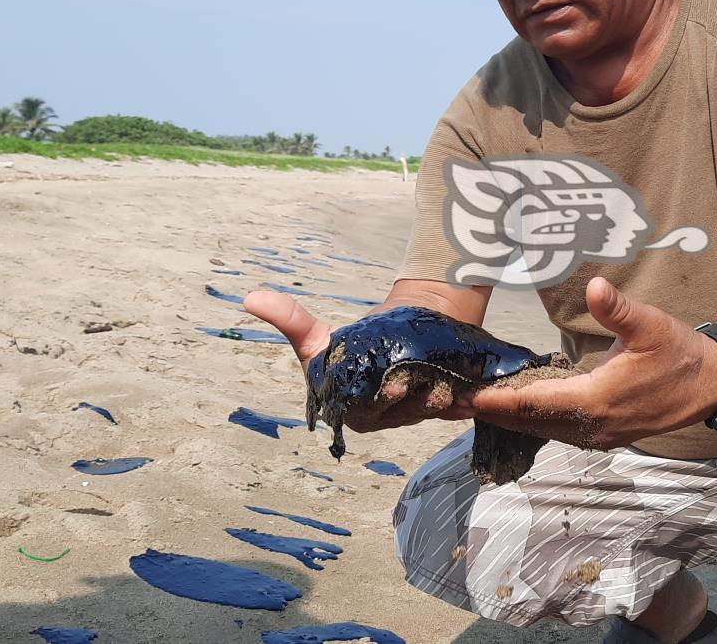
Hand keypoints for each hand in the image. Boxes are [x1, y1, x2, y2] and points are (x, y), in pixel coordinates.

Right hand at [243, 291, 472, 432]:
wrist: (394, 333)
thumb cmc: (354, 341)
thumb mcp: (317, 336)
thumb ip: (288, 320)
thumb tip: (250, 297)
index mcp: (352, 413)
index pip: (367, 410)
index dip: (380, 398)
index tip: (391, 382)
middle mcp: (384, 420)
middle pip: (400, 410)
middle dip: (410, 395)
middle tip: (417, 376)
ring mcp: (414, 415)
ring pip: (429, 407)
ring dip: (438, 394)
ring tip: (443, 380)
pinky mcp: (443, 407)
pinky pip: (454, 406)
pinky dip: (460, 396)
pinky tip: (465, 385)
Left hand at [464, 277, 716, 449]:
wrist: (710, 383)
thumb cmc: (679, 352)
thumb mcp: (650, 324)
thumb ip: (617, 309)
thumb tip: (597, 286)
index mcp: (597, 401)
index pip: (534, 403)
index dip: (498, 399)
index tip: (468, 396)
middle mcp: (593, 426)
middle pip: (531, 422)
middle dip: (493, 412)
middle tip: (456, 403)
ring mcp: (600, 436)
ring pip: (543, 430)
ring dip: (511, 419)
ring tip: (478, 405)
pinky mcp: (605, 436)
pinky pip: (559, 432)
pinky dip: (534, 422)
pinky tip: (517, 410)